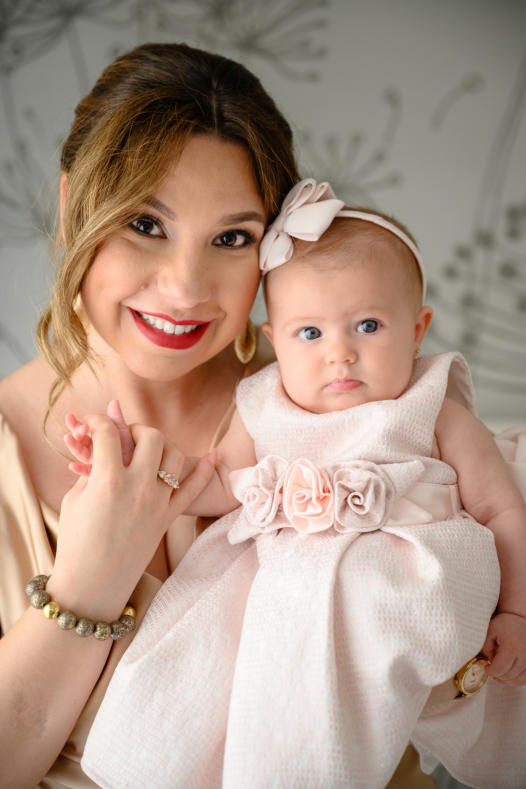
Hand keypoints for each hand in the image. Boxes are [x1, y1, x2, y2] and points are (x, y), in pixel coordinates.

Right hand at [53, 414, 214, 616]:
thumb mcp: (75, 500)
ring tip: (149, 448)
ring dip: (163, 444)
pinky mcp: (168, 518)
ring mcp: (157, 502)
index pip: (108, 433)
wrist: (93, 585)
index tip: (94, 422)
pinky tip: (212, 456)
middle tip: (125, 435)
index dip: (98, 420)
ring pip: (175, 455)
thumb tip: (99, 446)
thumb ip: (91, 469)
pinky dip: (205, 470)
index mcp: (106, 481)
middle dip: (136, 428)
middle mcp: (137, 488)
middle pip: (150, 437)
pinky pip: (194, 488)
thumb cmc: (76, 543)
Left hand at [482, 612, 525, 684]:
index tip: (486, 668)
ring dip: (506, 679)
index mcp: (512, 647)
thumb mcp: (492, 629)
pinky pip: (525, 678)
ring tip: (499, 673)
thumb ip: (487, 645)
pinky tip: (509, 675)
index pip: (499, 669)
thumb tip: (489, 660)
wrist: (523, 618)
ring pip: (517, 680)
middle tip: (491, 670)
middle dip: (497, 675)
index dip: (490, 671)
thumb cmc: (507, 622)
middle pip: (508, 676)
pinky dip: (516, 680)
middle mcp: (524, 655)